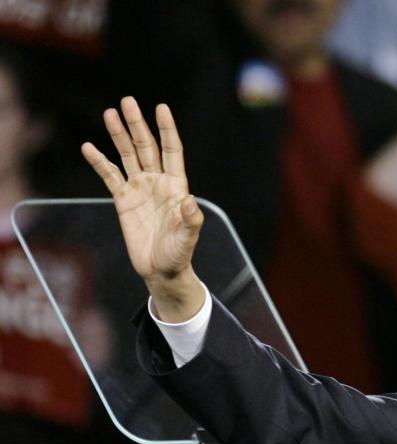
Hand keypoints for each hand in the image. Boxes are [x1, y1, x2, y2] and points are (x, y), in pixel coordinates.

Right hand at [81, 98, 204, 320]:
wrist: (161, 270)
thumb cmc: (179, 253)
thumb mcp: (188, 238)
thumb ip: (190, 220)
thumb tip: (189, 201)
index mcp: (176, 186)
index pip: (172, 151)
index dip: (166, 129)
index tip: (161, 107)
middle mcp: (157, 182)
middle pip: (146, 147)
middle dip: (137, 125)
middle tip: (127, 101)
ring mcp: (139, 189)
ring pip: (127, 155)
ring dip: (118, 135)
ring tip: (109, 113)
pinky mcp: (123, 200)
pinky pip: (109, 176)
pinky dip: (99, 162)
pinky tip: (88, 147)